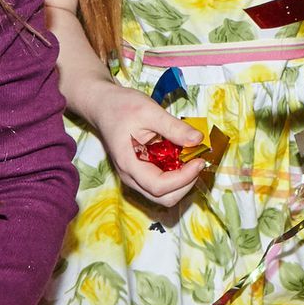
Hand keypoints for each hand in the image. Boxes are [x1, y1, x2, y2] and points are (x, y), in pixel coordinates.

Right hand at [83, 82, 208, 204]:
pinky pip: (162, 183)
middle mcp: (131, 177)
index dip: (184, 178)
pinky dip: (177, 176)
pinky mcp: (141, 172)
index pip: (159, 186)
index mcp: (130, 164)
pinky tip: (182, 157)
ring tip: (191, 158)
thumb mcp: (150, 111)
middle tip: (198, 160)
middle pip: (163, 198)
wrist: (104, 106)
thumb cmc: (122, 107)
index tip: (199, 160)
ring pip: (164, 194)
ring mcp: (136, 176)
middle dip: (186, 183)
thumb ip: (174, 127)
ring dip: (183, 181)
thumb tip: (198, 140)